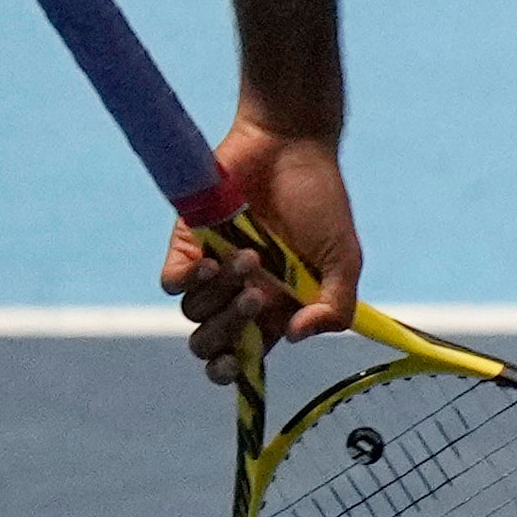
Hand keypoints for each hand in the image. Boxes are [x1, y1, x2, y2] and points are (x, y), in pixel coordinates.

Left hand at [165, 124, 361, 380]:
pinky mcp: (188, 244)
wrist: (289, 146)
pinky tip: (212, 258)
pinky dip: (188, 280)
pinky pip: (172, 283)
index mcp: (276, 308)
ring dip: (221, 293)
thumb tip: (295, 337)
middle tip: (256, 297)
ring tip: (250, 256)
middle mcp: (240, 294)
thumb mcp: (344, 259)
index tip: (238, 367)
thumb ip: (335, 306)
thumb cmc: (321, 201)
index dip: (233, 370)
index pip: (245, 356)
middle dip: (228, 332)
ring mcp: (212, 271)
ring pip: (194, 313)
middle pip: (211, 344)